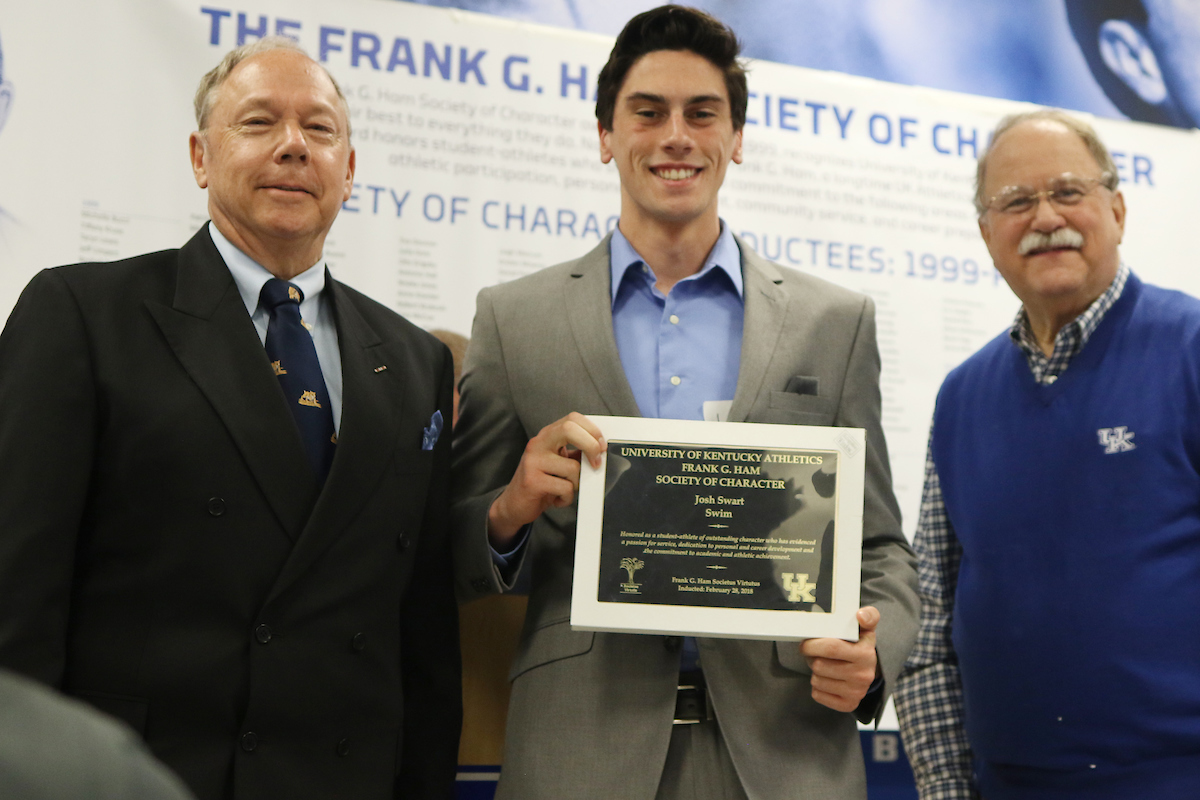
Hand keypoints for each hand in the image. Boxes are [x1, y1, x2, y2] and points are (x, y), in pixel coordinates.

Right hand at [487, 412, 604, 547]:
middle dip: (591, 446)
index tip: (601, 446)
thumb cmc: (541, 481)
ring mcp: (533, 461)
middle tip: (596, 463)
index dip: (592, 430)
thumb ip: (575, 452)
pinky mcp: (532, 481)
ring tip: (566, 488)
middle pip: (569, 429)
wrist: (514, 504)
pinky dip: (567, 498)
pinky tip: (557, 499)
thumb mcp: (558, 461)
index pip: (572, 418)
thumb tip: (600, 449)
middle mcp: (538, 444)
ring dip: (577, 483)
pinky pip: (565, 487)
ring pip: (572, 467)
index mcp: (547, 436)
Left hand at [800, 606, 880, 712]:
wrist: (869, 671)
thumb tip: (860, 615)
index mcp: (866, 654)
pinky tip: (826, 678)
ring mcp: (856, 692)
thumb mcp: (866, 628)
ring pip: (817, 680)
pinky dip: (816, 687)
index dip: (812, 645)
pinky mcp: (849, 704)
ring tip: (821, 664)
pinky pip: (818, 695)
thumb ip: (868, 616)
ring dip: (813, 671)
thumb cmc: (860, 645)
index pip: (831, 648)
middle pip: (819, 665)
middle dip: (809, 657)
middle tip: (810, 651)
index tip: (805, 643)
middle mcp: (863, 675)